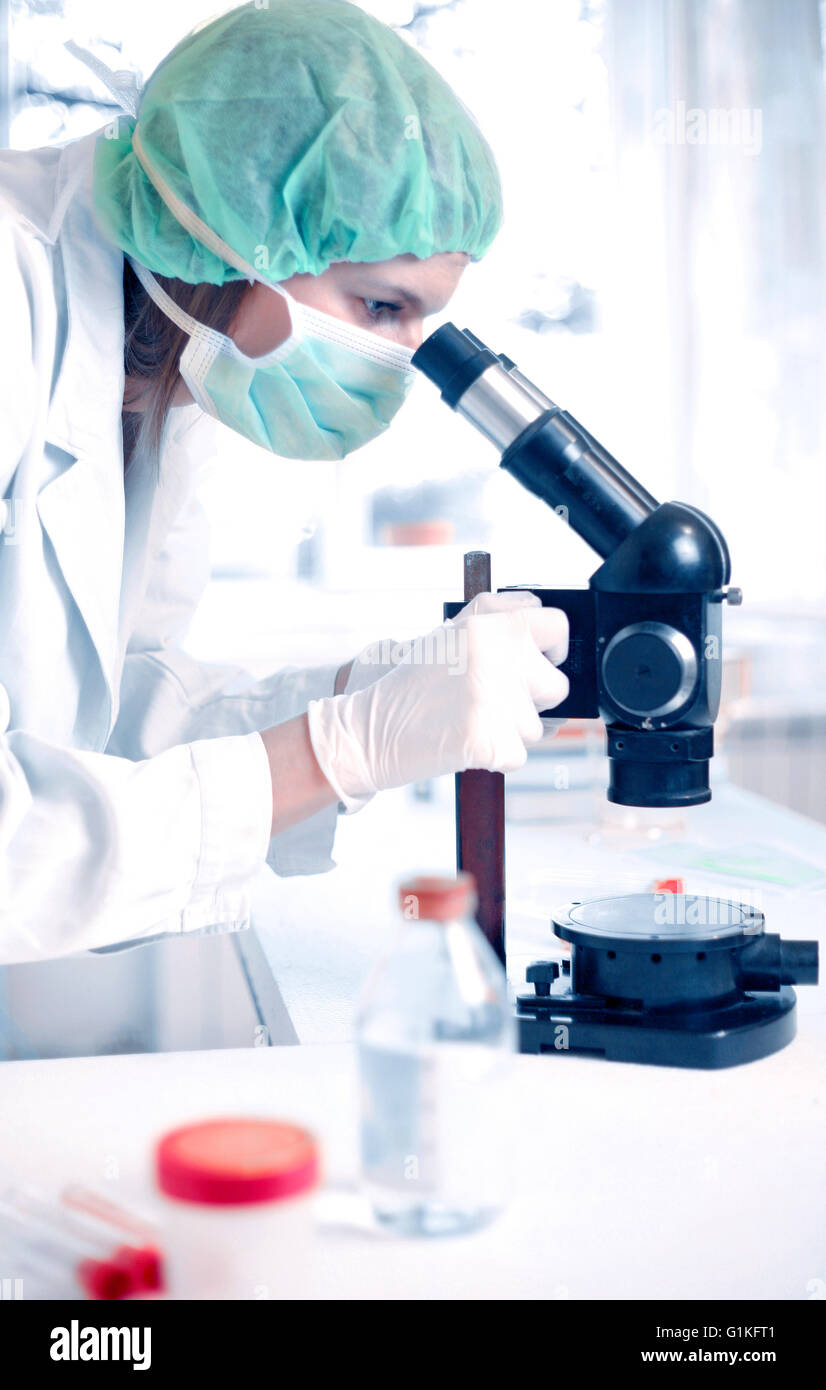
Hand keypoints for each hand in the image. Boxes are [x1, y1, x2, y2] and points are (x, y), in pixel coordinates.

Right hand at [307, 591, 568, 810]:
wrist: (369, 732)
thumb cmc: (410, 686)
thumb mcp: (449, 635)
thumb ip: (497, 621)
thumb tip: (547, 632)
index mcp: (488, 625)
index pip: (557, 626)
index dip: (552, 649)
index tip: (542, 661)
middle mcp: (497, 656)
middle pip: (555, 685)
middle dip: (531, 699)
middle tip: (488, 700)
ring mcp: (496, 700)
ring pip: (537, 726)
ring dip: (509, 730)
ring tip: (468, 720)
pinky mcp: (491, 741)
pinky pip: (518, 755)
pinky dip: (496, 757)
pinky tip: (465, 742)